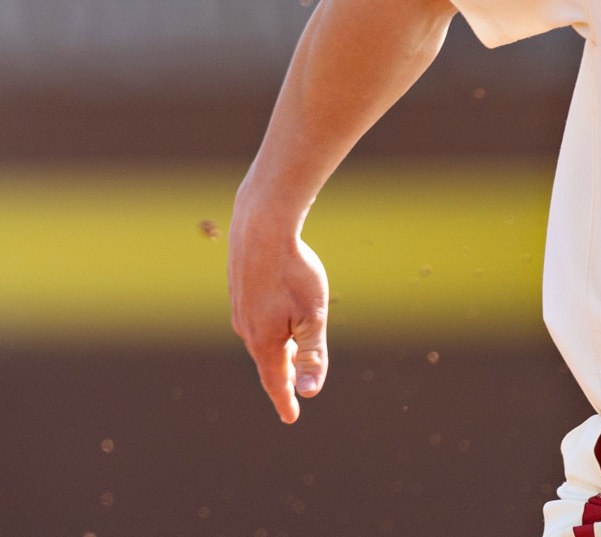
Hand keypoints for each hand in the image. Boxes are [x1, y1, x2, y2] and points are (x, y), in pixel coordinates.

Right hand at [228, 197, 329, 423]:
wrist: (261, 229)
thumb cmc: (293, 272)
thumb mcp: (313, 316)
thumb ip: (312, 355)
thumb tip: (310, 393)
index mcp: (265, 341)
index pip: (275, 381)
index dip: (285, 400)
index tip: (292, 418)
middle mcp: (247, 330)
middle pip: (268, 362)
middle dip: (282, 378)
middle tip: (292, 395)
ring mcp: (240, 310)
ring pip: (261, 340)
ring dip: (277, 353)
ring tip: (289, 363)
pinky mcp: (239, 292)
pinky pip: (256, 321)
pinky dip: (269, 331)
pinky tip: (276, 323)